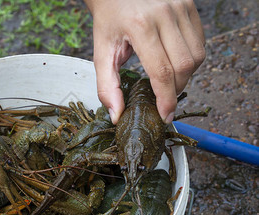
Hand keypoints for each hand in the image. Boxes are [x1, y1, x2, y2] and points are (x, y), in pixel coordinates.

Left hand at [84, 0, 204, 123]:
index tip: (165, 115)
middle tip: (163, 96)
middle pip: (183, 66)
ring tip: (168, 79)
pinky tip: (174, 61)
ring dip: (185, 75)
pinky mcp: (189, 5)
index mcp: (139, 25)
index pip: (162, 71)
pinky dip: (191, 59)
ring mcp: (180, 7)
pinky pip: (200, 42)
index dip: (166, 99)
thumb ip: (107, 86)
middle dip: (176, 89)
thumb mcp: (102, 52)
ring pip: (196, 56)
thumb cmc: (109, 20)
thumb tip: (117, 115)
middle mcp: (164, 13)